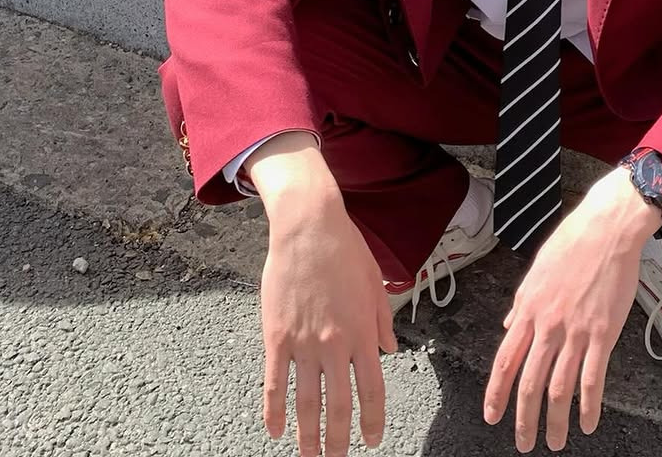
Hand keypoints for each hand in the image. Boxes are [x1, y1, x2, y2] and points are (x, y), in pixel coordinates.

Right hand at [249, 135, 397, 456]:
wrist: (309, 225)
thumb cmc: (345, 249)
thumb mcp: (375, 282)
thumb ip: (381, 321)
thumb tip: (388, 351)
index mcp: (362, 331)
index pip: (371, 389)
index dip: (372, 420)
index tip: (372, 440)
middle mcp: (335, 343)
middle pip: (338, 404)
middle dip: (339, 440)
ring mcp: (304, 342)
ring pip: (305, 402)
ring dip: (307, 435)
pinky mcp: (277, 335)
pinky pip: (275, 381)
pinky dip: (273, 409)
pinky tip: (274, 430)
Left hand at [483, 168, 659, 451]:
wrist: (606, 229)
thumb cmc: (572, 244)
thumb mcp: (536, 271)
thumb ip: (521, 304)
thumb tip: (509, 326)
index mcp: (528, 309)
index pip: (505, 360)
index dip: (496, 392)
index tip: (491, 416)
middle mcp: (548, 324)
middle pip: (529, 382)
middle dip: (523, 419)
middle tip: (523, 443)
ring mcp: (575, 331)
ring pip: (559, 388)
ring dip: (555, 421)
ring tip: (555, 442)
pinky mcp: (602, 333)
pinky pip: (593, 378)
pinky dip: (589, 406)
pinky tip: (587, 423)